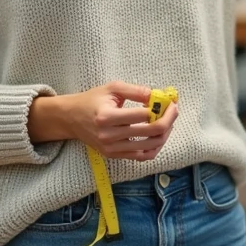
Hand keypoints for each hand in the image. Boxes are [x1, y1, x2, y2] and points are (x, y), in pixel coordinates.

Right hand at [27, 81, 178, 160]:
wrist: (71, 118)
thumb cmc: (93, 100)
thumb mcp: (112, 88)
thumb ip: (135, 90)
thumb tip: (157, 95)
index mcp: (107, 116)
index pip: (143, 115)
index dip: (160, 108)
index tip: (168, 101)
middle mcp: (109, 135)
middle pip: (150, 131)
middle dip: (168, 120)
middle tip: (174, 110)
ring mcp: (111, 148)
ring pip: (149, 146)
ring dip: (164, 134)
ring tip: (168, 122)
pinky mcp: (113, 155)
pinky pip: (141, 156)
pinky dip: (154, 148)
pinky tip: (159, 137)